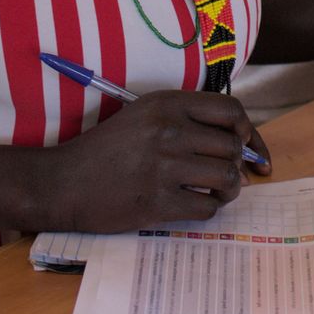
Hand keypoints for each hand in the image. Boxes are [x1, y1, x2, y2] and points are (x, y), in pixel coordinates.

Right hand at [48, 90, 268, 232]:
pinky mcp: (156, 201)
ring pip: (226, 177)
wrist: (64, 183)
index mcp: (167, 104)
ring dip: (229, 189)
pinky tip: (195, 204)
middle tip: (228, 175)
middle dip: (237, 164)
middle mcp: (168, 130)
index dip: (248, 131)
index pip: (231, 111)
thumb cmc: (107, 149)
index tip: (249, 146)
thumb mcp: (144, 116)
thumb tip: (239, 139)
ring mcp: (163, 166)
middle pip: (232, 146)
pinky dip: (209, 209)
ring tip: (218, 191)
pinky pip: (207, 207)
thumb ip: (186, 119)